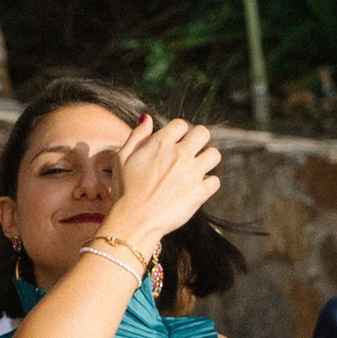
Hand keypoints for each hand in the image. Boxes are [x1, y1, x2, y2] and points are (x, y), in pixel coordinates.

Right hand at [107, 114, 220, 256]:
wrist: (135, 219)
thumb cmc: (124, 189)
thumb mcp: (121, 158)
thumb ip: (137, 136)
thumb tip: (147, 118)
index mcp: (160, 143)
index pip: (181, 124)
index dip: (178, 132)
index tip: (173, 142)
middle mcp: (180, 154)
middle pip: (203, 133)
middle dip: (198, 140)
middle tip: (189, 152)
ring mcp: (192, 173)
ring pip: (214, 154)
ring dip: (206, 159)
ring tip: (196, 168)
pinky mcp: (200, 192)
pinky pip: (215, 181)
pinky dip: (207, 183)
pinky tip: (195, 187)